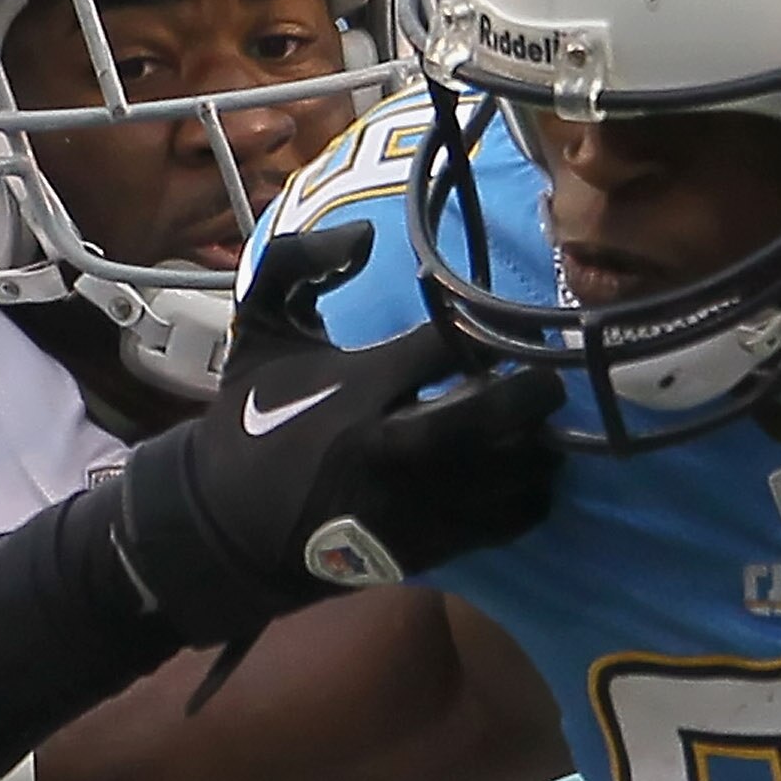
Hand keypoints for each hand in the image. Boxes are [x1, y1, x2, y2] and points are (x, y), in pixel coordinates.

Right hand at [115, 222, 562, 643]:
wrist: (229, 525)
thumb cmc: (254, 418)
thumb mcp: (259, 330)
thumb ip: (297, 263)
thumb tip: (365, 235)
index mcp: (355, 386)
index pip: (443, 346)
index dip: (482, 329)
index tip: (501, 321)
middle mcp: (390, 446)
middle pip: (488, 415)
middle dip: (535, 390)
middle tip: (552, 375)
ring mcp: (415, 502)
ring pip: (509, 473)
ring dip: (541, 444)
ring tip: (546, 424)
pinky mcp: (428, 546)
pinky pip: (506, 522)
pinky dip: (533, 496)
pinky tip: (530, 472)